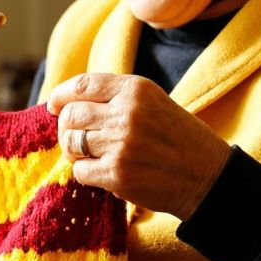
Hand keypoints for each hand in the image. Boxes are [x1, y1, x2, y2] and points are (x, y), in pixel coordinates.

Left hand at [47, 73, 230, 219]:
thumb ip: (116, 97)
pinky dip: (86, 173)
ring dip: (75, 151)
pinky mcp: (117, 174)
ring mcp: (121, 144)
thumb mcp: (153, 102)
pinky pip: (80, 171)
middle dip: (66, 127)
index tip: (54, 105)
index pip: (82, 85)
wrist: (207, 175)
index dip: (61, 95)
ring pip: (71, 143)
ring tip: (90, 156)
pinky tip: (103, 173)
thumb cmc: (177, 138)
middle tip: (75, 137)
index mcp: (136, 89)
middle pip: (71, 115)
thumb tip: (66, 102)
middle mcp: (127, 113)